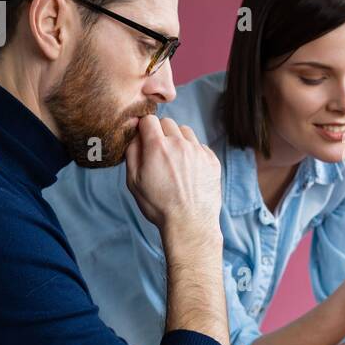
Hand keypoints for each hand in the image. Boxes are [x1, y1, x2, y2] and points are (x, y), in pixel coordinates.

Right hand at [125, 116, 221, 249]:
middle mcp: (180, 144)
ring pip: (185, 131)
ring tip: (174, 160)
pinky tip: (188, 169)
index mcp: (158, 147)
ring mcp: (198, 151)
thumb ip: (132, 153)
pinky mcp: (212, 160)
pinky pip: (199, 146)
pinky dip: (192, 152)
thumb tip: (135, 134)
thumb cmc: (158, 206)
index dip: (144, 127)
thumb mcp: (134, 181)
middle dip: (160, 132)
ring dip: (178, 140)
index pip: (149, 120)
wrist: (190, 224)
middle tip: (158, 152)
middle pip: (168, 123)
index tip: (144, 137)